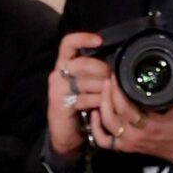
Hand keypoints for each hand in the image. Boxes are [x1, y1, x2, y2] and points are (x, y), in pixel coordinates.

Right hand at [46, 29, 114, 158]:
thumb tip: (116, 58)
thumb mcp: (88, 83)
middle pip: (82, 63)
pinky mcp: (60, 103)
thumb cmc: (81, 105)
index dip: (83, 39)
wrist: (66, 134)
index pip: (68, 43)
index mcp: (64, 64)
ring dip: (102, 89)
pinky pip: (84, 98)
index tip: (99, 41)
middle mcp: (58, 74)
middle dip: (101, 70)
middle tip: (111, 78)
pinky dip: (97, 102)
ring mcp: (57, 89)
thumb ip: (94, 70)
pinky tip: (101, 106)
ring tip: (107, 95)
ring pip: (86, 82)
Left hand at [88, 67, 172, 165]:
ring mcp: (127, 142)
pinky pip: (103, 140)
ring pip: (105, 125)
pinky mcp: (124, 146)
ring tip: (103, 90)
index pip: (125, 107)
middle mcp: (135, 135)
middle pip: (111, 115)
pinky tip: (95, 113)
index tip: (116, 75)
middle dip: (107, 94)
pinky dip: (96, 127)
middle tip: (108, 79)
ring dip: (101, 106)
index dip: (117, 91)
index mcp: (149, 125)